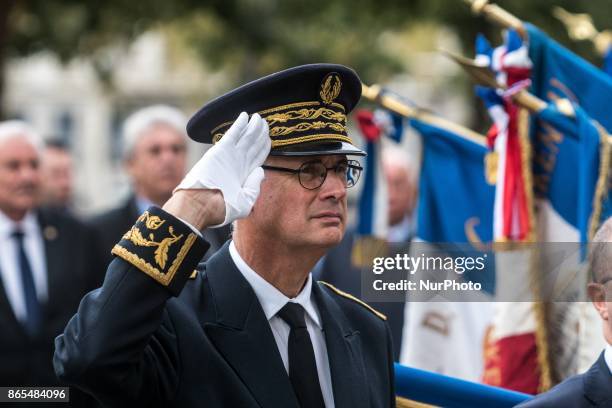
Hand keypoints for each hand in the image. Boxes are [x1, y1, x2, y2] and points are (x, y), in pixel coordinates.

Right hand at [169, 112, 270, 228]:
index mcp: (244, 174)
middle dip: (260, 133)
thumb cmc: (221, 209)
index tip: (269, 137)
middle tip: (265, 122)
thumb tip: (262, 171)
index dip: (264, 146)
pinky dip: (240, 124)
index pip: (258, 156)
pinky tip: (245, 115)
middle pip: (254, 144)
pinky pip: (233, 134)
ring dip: (254, 126)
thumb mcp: (245, 202)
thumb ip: (255, 186)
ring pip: (247, 137)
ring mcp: (230, 156)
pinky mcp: (221, 150)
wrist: (201, 206)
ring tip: (259, 118)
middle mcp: (238, 163)